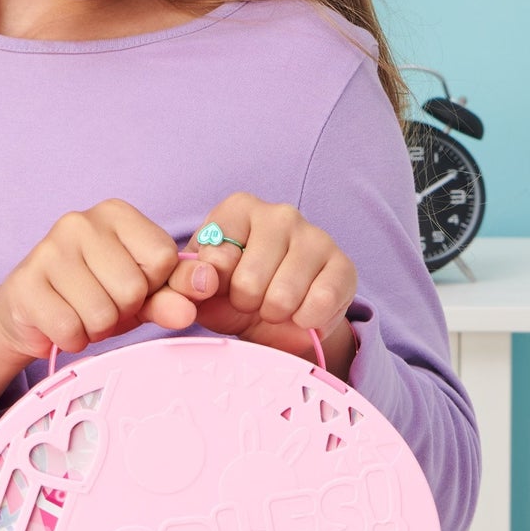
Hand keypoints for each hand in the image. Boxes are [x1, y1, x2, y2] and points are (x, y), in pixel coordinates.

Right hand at [0, 198, 218, 361]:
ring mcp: (48, 249)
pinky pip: (70, 328)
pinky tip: (61, 324)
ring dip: (97, 328)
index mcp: (116, 214)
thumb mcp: (143, 294)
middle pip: (134, 287)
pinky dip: (72, 338)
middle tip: (102, 304)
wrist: (32, 314)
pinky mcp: (25, 283)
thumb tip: (206, 286)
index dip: (153, 285)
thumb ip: (176, 291)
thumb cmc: (94, 295)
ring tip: (81, 314)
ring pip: (102, 312)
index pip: (164, 257)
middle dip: (123, 310)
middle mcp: (80, 221)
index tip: (131, 286)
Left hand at [169, 193, 358, 368]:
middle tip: (251, 301)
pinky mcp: (344, 265)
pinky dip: (306, 321)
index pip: (216, 258)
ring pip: (284, 296)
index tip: (221, 286)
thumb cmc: (233, 293)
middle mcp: (279, 214)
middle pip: (249, 281)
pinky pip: (321, 303)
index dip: (215, 286)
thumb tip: (203, 279)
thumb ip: (185, 281)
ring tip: (275, 307)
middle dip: (246, 304)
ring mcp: (315, 236)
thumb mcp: (201, 288)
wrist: (280, 317)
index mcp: (239, 209)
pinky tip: (301, 314)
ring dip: (274, 315)